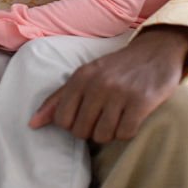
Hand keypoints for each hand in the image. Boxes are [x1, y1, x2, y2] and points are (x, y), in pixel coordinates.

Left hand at [29, 25, 187, 142]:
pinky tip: (131, 119)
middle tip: (103, 119)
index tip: (85, 118)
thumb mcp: (85, 76)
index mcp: (81, 77)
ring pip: (102, 136)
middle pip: (81, 131)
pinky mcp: (141, 101)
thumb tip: (32, 124)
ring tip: (117, 118)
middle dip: (91, 131)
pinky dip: (127, 132)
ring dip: (110, 133)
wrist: (155, 52)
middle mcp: (98, 83)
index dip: (72, 126)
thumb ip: (58, 99)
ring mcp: (120, 92)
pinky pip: (125, 134)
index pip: (62, 119)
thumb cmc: (116, 69)